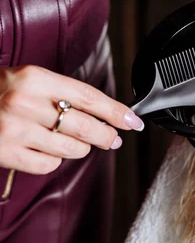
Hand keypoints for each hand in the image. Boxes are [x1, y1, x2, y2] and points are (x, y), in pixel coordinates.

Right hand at [0, 66, 143, 174]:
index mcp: (35, 78)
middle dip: (107, 135)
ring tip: (73, 141)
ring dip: (80, 148)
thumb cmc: (0, 92)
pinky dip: (54, 159)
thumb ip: (63, 92)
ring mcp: (14, 130)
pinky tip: (46, 149)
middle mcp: (24, 103)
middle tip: (113, 139)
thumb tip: (106, 112)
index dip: (116, 111)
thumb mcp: (30, 80)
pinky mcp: (5, 153)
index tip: (133, 121)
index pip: (89, 97)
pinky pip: (49, 164)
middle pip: (85, 126)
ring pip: (72, 148)